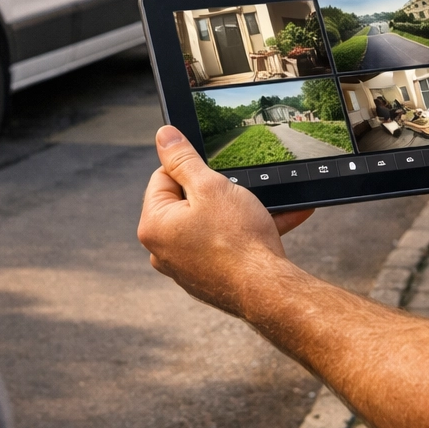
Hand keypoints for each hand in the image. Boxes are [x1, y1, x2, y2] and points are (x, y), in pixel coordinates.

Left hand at [138, 126, 312, 315]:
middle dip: (217, 191)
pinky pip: (223, 245)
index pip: (163, 178)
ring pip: (210, 223)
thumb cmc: (239, 241)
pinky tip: (274, 222)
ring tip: (263, 206)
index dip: (192, 169)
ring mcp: (186, 266)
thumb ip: (183, 158)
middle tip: (239, 192)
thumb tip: (164, 136)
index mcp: (154, 225)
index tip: (216, 174)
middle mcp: (163, 249)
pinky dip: (243, 233)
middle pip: (186, 201)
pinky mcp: (208, 277)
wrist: (268, 291)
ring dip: (237, 211)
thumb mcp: (211, 186)